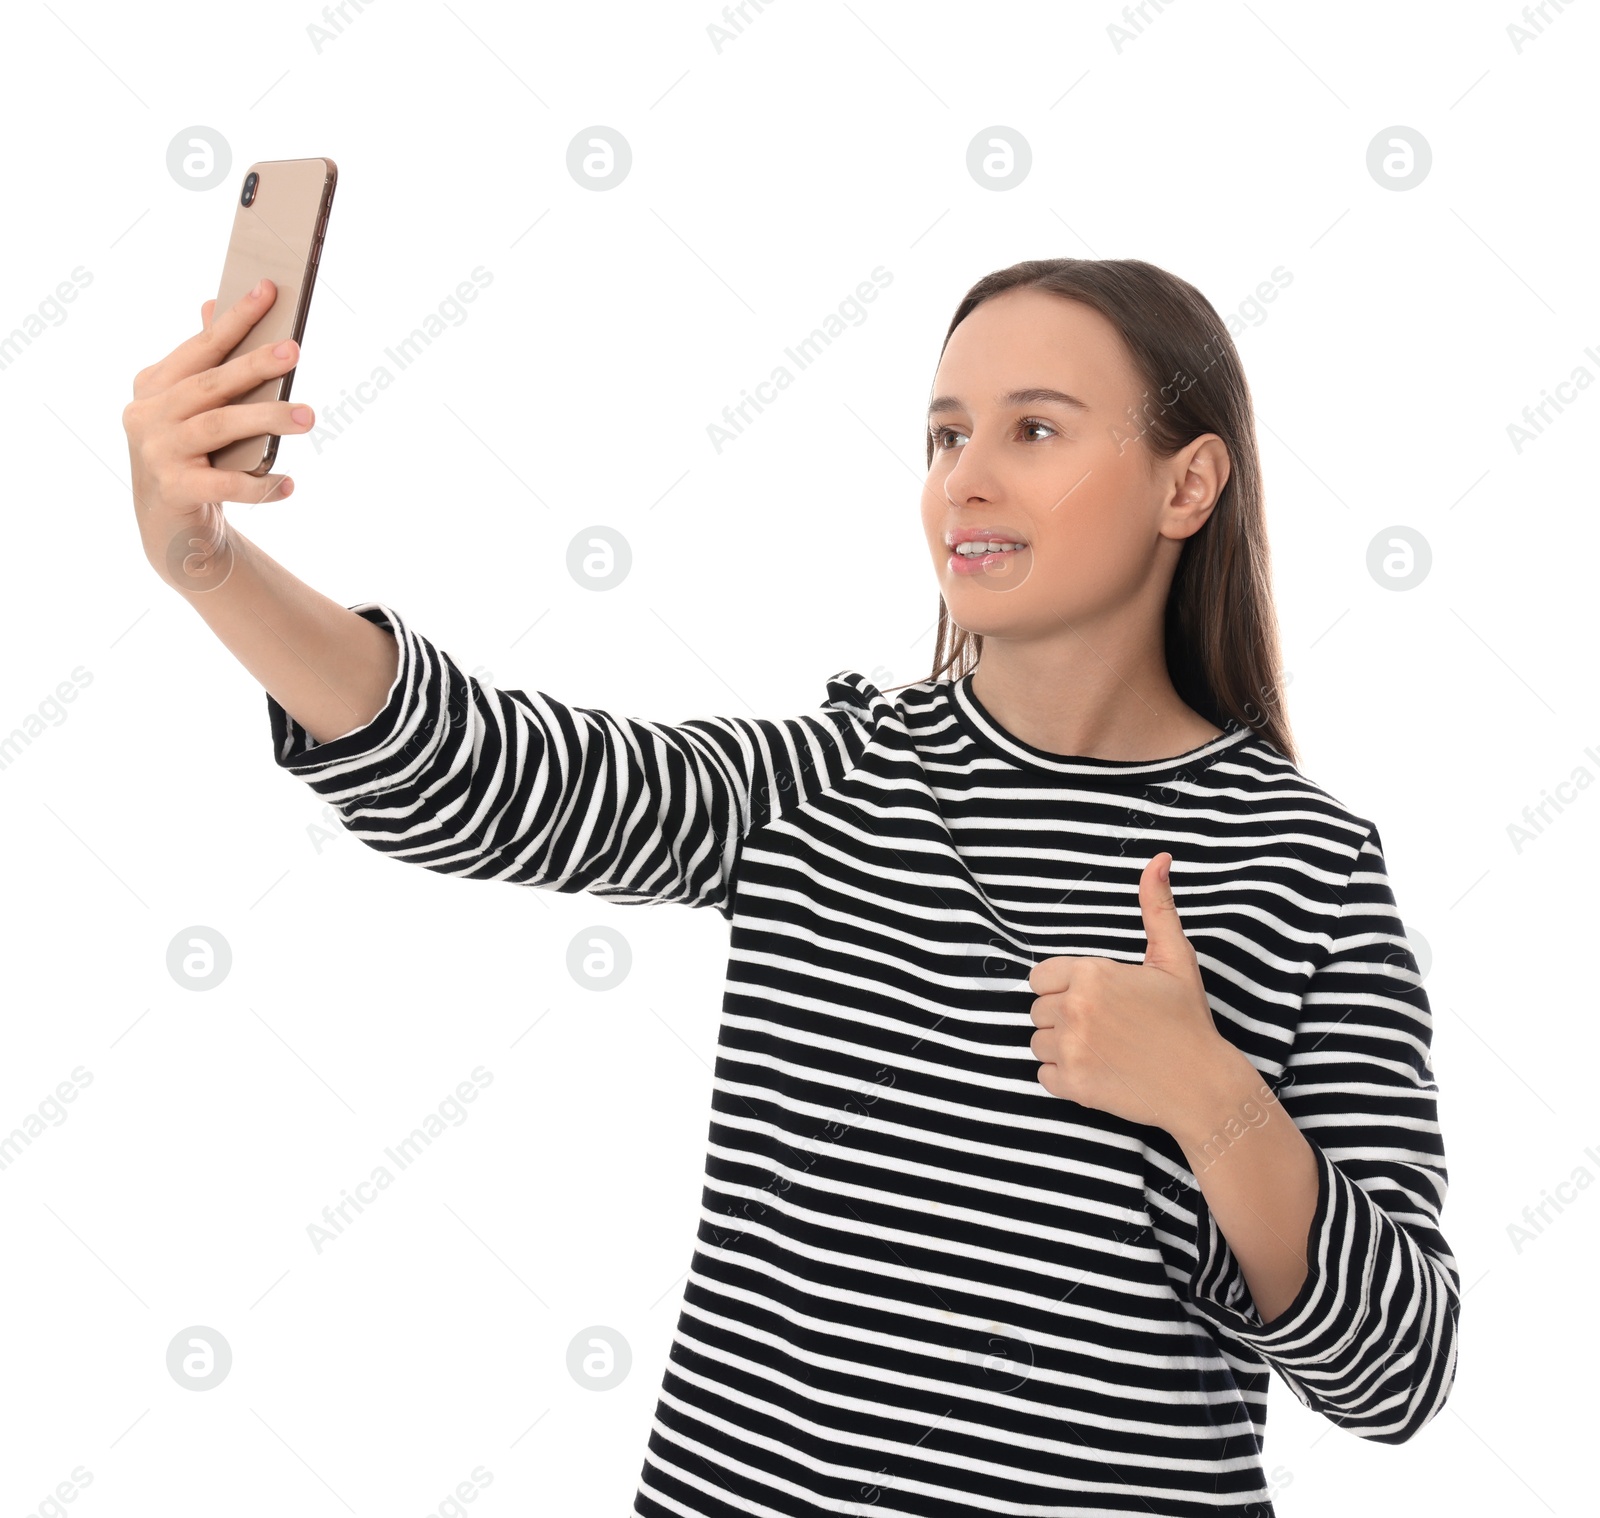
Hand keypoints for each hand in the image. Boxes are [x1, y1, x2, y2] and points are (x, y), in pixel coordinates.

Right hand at [122, 278, 314, 591]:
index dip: (235, 318)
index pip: (201, 346)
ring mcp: (157, 452)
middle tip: (296, 350)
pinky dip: (259, 485)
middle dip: (255, 364)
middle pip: (211, 384)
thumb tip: (211, 305)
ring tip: (310, 416)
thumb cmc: (192, 455)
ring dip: (267, 419)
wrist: (169, 524)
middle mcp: (148, 413)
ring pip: (219, 426)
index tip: (268, 289)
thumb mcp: (194, 408)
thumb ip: (205, 364)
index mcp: (154, 384)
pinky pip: (223, 484)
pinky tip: (289, 484)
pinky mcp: (173, 489)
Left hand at [1027, 852, 1242, 1139]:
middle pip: (1038, 1009)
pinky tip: (1098, 1073)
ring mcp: (1071, 1048)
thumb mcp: (1175, 958)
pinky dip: (1064, 1078)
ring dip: (1062, 1048)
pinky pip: (1043, 1076)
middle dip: (1065, 1017)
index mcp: (1092, 973)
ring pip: (1038, 1042)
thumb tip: (1159, 859)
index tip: (1096, 1000)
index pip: (1041, 977)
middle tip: (1107, 1028)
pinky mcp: (1072, 1086)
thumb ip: (1157, 907)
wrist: (1203, 1087)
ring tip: (1103, 1050)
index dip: (1065, 988)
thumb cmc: (1188, 1021)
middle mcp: (1075, 1008)